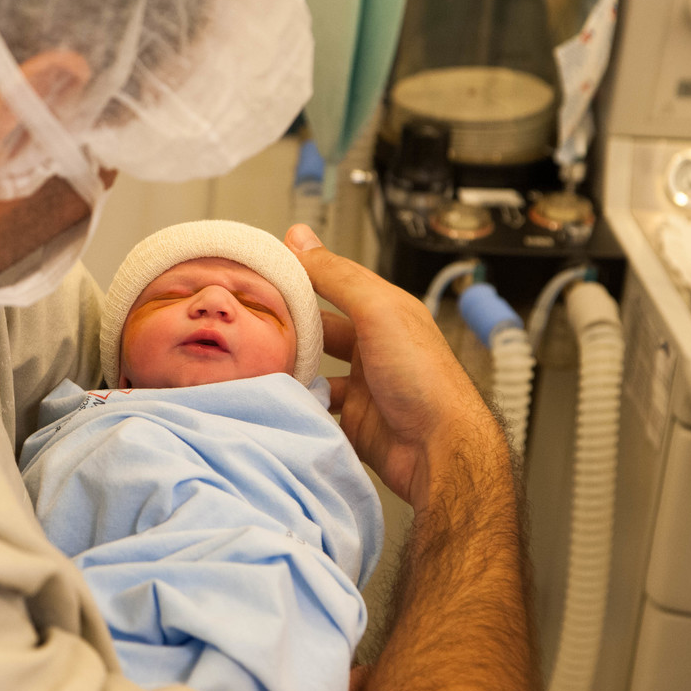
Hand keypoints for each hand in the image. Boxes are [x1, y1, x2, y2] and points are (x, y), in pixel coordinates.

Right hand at [283, 225, 501, 508]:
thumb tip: (301, 240)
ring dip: (290, 365)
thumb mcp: (378, 312)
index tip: (262, 269)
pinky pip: (315, 405)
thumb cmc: (424, 378)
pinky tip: (280, 397)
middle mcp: (373, 345)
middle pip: (319, 326)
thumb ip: (338, 277)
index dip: (301, 274)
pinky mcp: (353, 418)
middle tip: (252, 320)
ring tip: (259, 359)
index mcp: (384, 311)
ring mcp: (362, 384)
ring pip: (314, 367)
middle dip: (290, 324)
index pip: (334, 282)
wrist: (439, 450)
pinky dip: (298, 402)